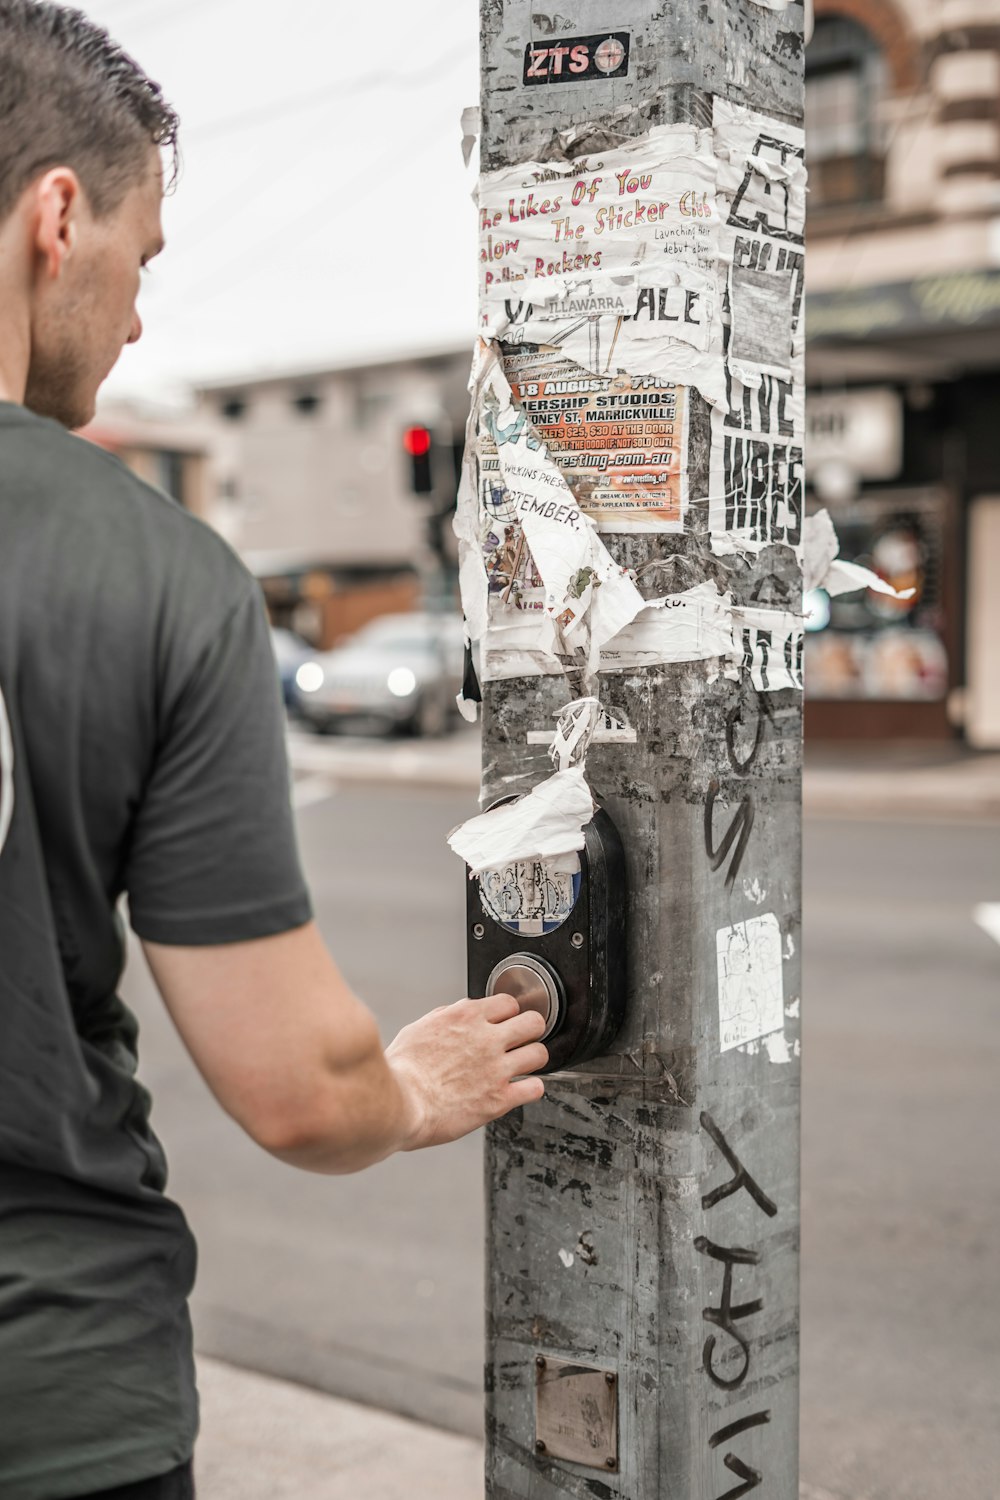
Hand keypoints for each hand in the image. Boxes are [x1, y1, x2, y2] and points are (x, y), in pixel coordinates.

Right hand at [385, 994, 547, 1150]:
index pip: (509, 1002)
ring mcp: (497, 1069)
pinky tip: (521, 1090)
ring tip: (524, 1066)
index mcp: (466, 1017)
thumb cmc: (402, 1070)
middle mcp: (486, 1039)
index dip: (509, 1014)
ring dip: (533, 1059)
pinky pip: (535, 1088)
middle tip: (522, 1040)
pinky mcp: (500, 1099)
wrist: (398, 1104)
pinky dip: (531, 1089)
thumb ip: (446, 1017)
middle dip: (530, 1030)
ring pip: (540, 1054)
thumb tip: (459, 1012)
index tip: (507, 1022)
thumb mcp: (419, 1028)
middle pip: (533, 1022)